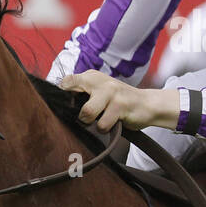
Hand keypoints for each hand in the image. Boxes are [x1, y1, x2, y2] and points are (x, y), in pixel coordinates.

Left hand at [58, 70, 180, 131]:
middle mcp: (99, 81)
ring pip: (87, 113)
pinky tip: (114, 123)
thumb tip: (58, 105)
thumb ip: (81, 94)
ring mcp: (111, 92)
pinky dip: (106, 129)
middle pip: (71, 96)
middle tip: (86, 116)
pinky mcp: (120, 105)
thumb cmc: (117, 102)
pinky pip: (102, 124)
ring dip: (92, 123)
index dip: (61, 95)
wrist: (147, 104)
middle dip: (76, 112)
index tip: (65, 107)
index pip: (67, 81)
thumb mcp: (98, 92)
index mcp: (91, 77)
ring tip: (102, 120)